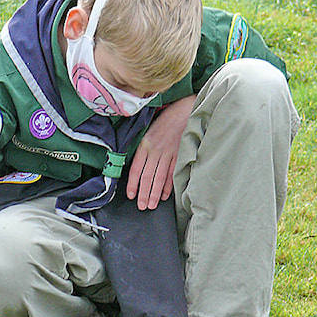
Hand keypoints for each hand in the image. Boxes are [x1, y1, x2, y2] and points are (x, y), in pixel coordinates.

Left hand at [126, 95, 195, 209]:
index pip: (136, 168)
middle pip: (148, 176)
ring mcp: (168, 154)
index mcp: (145, 144)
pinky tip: (164, 195)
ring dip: (155, 193)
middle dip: (144, 194)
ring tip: (152, 205)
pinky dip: (168, 185)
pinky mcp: (178, 155)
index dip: (133, 183)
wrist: (185, 110)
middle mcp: (156, 150)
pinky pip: (171, 173)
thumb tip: (136, 164)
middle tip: (142, 206)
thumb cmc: (165, 118)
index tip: (131, 195)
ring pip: (159, 177)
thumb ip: (142, 147)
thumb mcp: (147, 129)